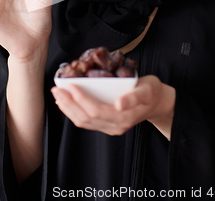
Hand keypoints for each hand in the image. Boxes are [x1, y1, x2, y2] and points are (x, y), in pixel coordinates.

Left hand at [51, 75, 175, 139]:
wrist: (158, 103)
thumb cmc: (152, 92)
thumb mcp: (148, 89)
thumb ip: (134, 96)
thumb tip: (119, 104)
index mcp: (123, 117)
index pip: (96, 110)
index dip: (81, 99)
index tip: (70, 85)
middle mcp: (115, 126)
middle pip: (85, 118)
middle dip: (69, 103)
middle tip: (56, 89)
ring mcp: (110, 127)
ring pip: (84, 122)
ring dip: (68, 108)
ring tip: (58, 95)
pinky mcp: (107, 124)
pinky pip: (87, 121)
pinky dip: (74, 111)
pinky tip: (67, 102)